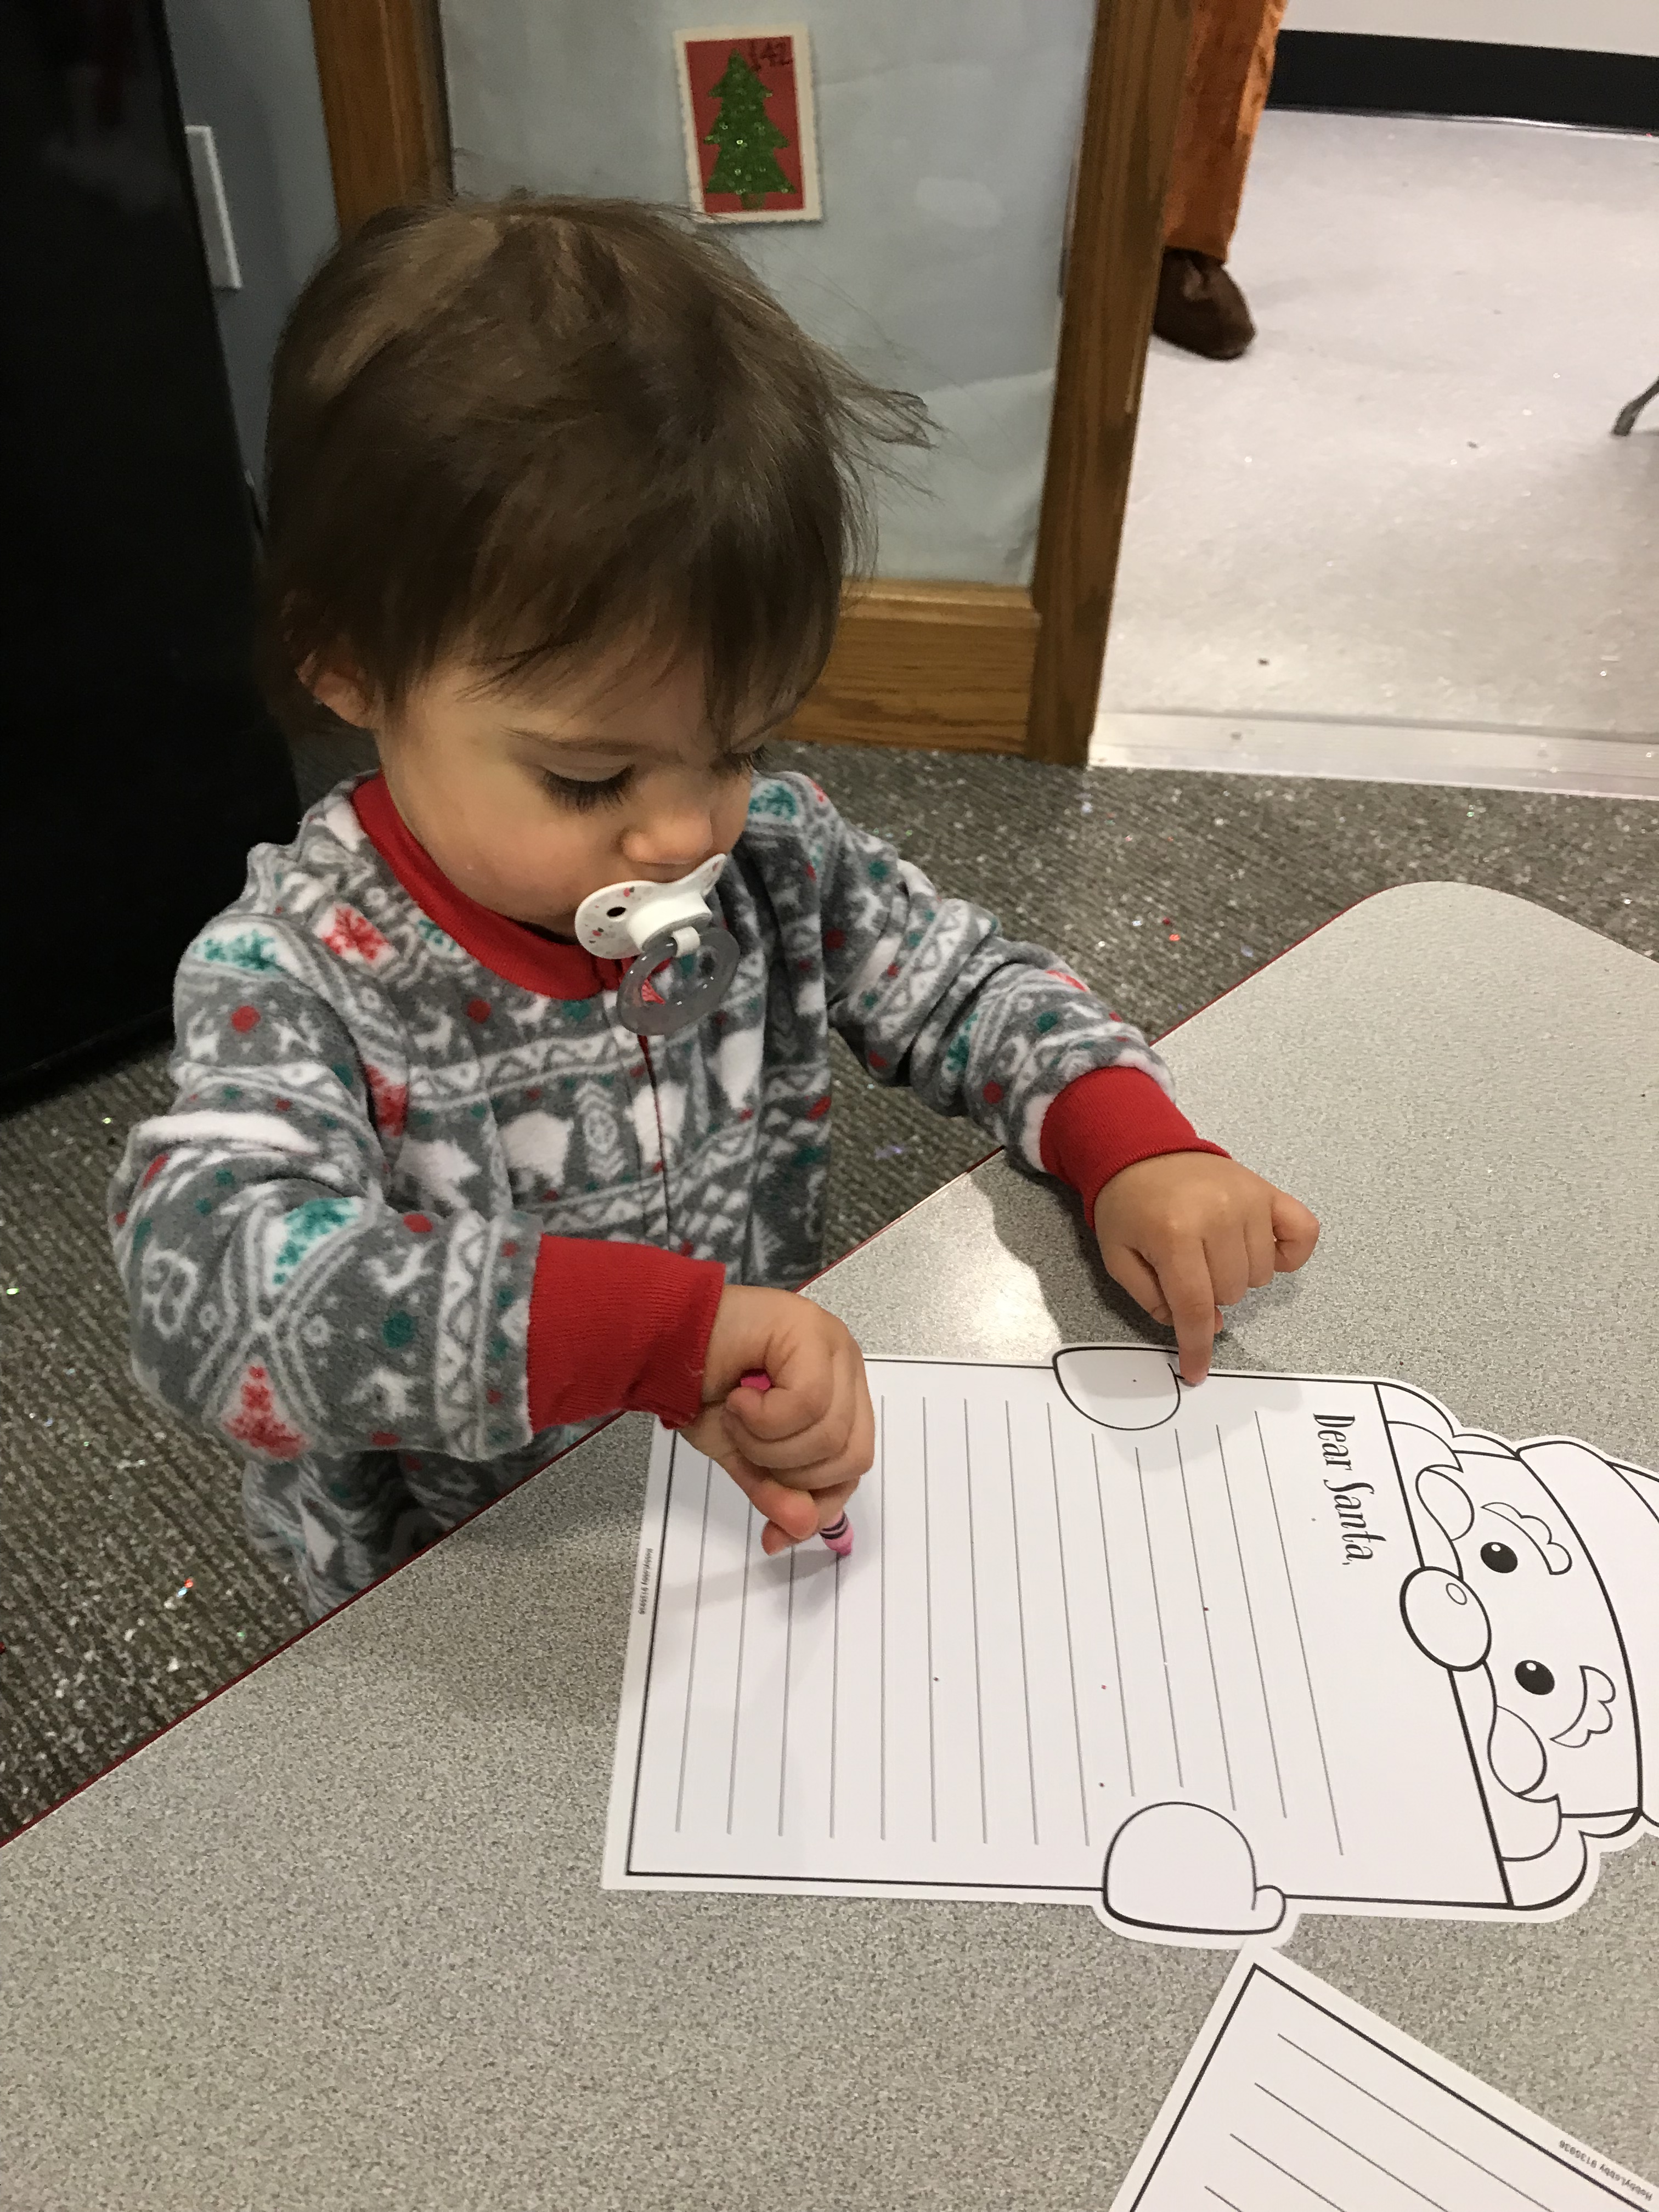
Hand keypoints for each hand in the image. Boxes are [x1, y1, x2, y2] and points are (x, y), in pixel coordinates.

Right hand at [682, 1286, 874, 1554]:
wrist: (663, 1344)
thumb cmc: (702, 1389)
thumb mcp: (743, 1456)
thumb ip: (776, 1492)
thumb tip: (800, 1529)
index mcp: (838, 1395)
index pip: (852, 1465)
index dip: (819, 1505)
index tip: (777, 1535)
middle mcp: (845, 1368)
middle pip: (851, 1456)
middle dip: (790, 1471)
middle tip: (747, 1443)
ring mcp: (833, 1346)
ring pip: (829, 1434)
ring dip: (769, 1443)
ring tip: (738, 1415)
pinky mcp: (812, 1332)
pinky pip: (808, 1403)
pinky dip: (765, 1416)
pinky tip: (740, 1398)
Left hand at [1093, 1153, 1318, 1383]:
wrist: (1140, 1150)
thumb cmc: (1128, 1207)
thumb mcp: (1119, 1258)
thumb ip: (1153, 1298)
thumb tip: (1201, 1327)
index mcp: (1174, 1234)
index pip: (1195, 1306)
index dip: (1196, 1346)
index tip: (1196, 1372)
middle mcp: (1218, 1215)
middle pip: (1231, 1293)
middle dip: (1207, 1296)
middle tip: (1187, 1269)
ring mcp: (1249, 1200)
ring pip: (1261, 1274)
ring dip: (1238, 1277)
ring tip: (1212, 1253)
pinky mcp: (1267, 1190)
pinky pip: (1302, 1233)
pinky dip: (1290, 1254)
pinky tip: (1265, 1254)